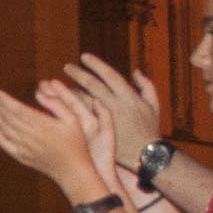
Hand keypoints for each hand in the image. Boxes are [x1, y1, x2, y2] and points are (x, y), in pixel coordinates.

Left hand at [0, 87, 106, 197]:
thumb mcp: (73, 119)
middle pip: (8, 118)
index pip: (18, 110)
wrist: (73, 171)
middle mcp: (31, 136)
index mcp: (43, 125)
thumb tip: (38, 92)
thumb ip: (56, 103)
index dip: (4, 100)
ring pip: (4, 129)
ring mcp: (25, 148)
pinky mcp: (22, 157)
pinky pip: (4, 144)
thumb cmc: (75, 142)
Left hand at [57, 56, 165, 170]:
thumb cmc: (149, 129)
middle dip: (78, 74)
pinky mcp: (99, 133)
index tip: (84, 56)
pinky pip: (81, 117)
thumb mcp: (153, 105)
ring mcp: (106, 120)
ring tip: (59, 84)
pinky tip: (62, 103)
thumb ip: (145, 86)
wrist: (145, 156)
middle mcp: (116, 106)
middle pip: (93, 86)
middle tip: (66, 67)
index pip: (109, 75)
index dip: (96, 64)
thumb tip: (135, 71)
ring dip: (71, 91)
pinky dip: (72, 108)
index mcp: (129, 97)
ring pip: (84, 100)